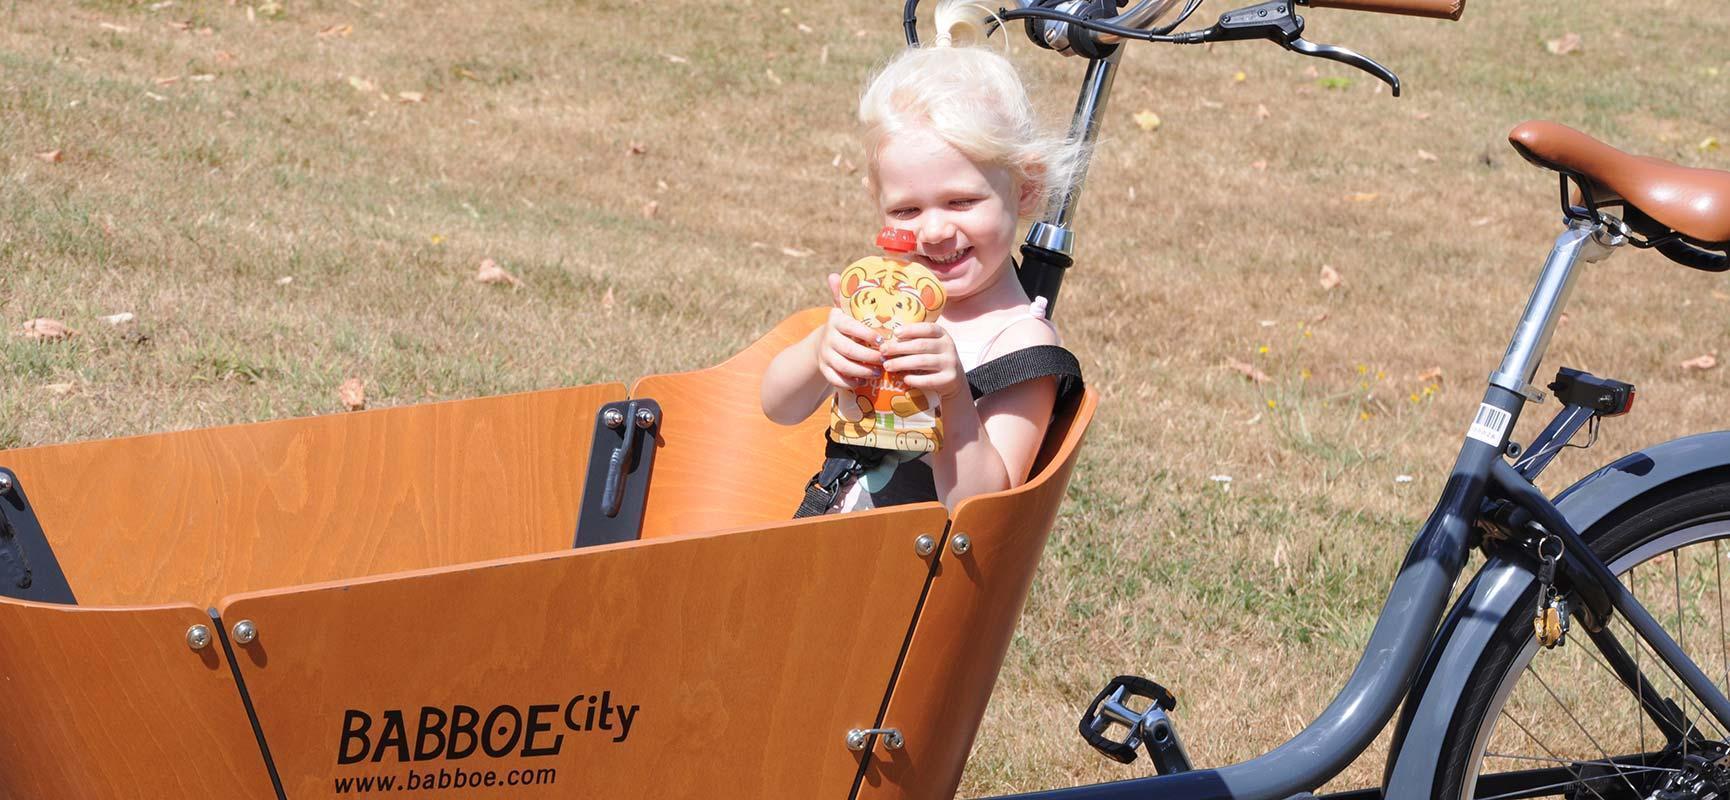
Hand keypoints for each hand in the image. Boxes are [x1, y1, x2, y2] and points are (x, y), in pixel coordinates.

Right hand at [815, 273, 883, 389]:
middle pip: (850, 351)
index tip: (884, 340)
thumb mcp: (842, 310)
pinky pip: (835, 379)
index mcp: (836, 321)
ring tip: (878, 371)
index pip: (852, 328)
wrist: (821, 343)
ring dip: (863, 371)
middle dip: (870, 357)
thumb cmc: (843, 325)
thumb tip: (834, 275)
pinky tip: (862, 381)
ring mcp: (825, 355)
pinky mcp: (824, 370)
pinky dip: (850, 382)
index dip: (869, 336)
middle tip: (885, 359)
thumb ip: (842, 295)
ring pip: (843, 366)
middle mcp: (828, 338)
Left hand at [881, 323, 966, 400]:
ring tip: (887, 366)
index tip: (895, 333)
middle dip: (899, 348)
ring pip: (922, 361)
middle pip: (921, 345)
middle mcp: (948, 346)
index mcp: (942, 334)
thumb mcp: (930, 345)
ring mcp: (950, 362)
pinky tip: (904, 378)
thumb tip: (888, 341)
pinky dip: (914, 379)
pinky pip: (928, 379)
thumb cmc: (934, 358)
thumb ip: (914, 340)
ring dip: (902, 363)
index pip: (928, 328)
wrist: (953, 379)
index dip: (911, 330)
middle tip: (883, 351)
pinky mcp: (948, 379)